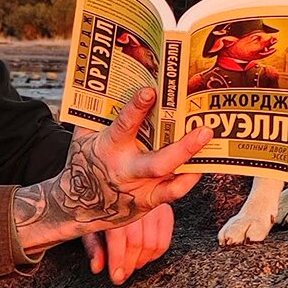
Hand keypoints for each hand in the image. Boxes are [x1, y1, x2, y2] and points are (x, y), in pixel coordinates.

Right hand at [14, 87, 210, 255]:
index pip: (124, 126)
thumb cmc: (83, 163)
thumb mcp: (83, 136)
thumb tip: (111, 82)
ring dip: (194, 162)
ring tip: (209, 144)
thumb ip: (97, 113)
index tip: (150, 91)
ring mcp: (140, 188)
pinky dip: (189, 178)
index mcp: (109, 148)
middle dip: (184, 147)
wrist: (79, 205)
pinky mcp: (148, 201)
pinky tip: (200, 164)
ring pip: (172, 180)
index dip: (136, 108)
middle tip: (204, 130)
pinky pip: (174, 192)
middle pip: (159, 162)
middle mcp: (126, 170)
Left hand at [82, 202, 174, 285]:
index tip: (116, 277)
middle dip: (129, 264)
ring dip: (142, 261)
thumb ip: (94, 245)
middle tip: (122, 275)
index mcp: (114, 203)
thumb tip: (97, 267)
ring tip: (131, 265)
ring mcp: (153, 205)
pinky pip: (164, 240)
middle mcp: (137, 202)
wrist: (118, 184)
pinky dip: (155, 254)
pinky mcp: (165, 209)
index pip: (119, 237)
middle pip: (137, 242)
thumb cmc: (100, 203)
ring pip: (153, 243)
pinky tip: (144, 257)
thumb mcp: (91, 220)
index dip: (118, 260)